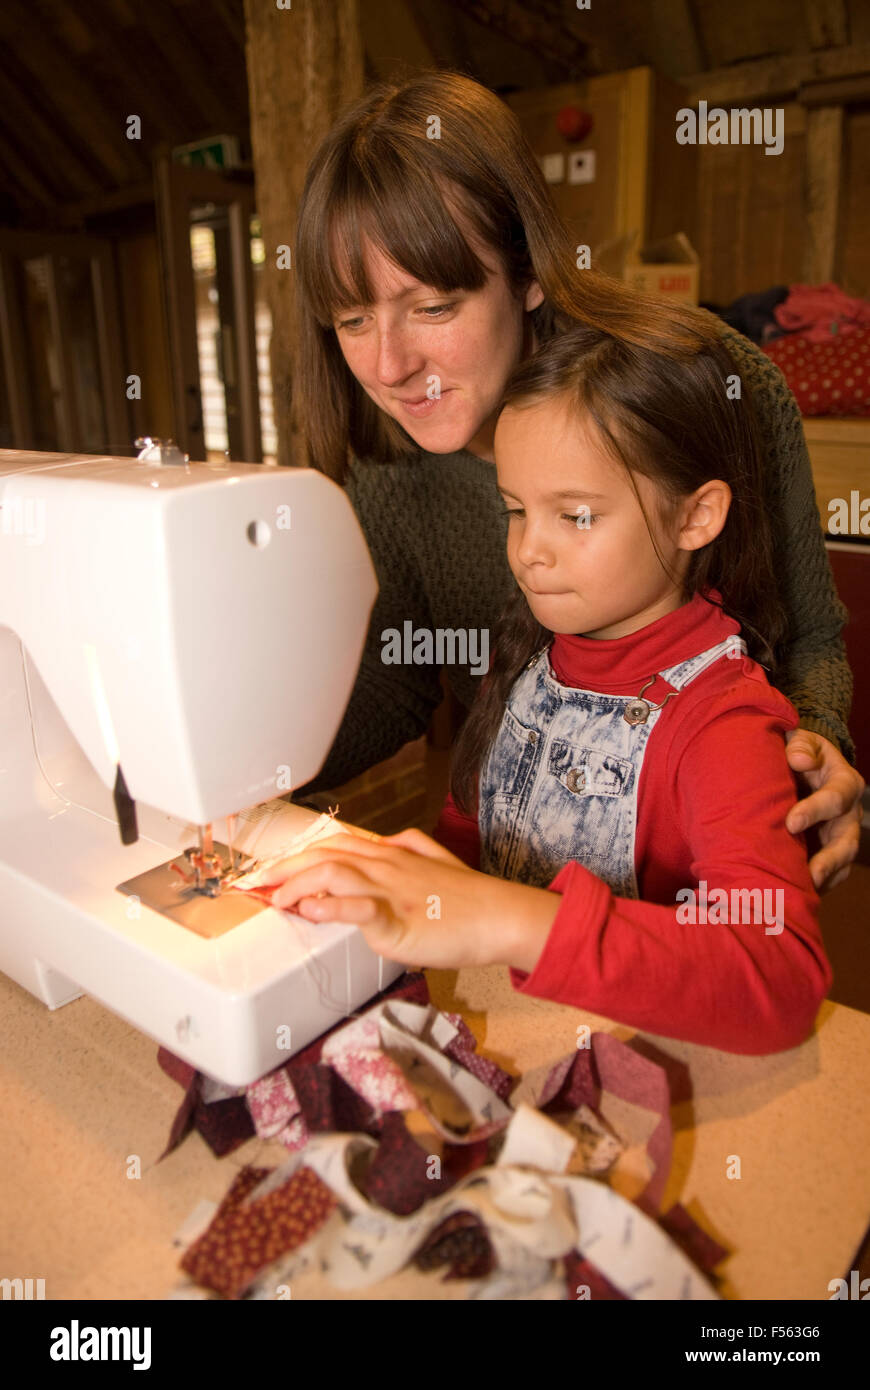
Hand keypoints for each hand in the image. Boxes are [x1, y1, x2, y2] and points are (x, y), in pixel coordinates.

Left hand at [247, 827, 559, 972]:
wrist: (500, 916)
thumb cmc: (469, 898)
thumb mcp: (436, 860)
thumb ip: (409, 848)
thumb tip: (387, 841)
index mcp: (391, 854)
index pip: (332, 845)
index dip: (296, 856)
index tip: (269, 871)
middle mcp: (385, 865)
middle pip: (323, 853)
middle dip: (282, 868)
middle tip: (255, 884)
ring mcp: (391, 890)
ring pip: (333, 871)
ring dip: (297, 884)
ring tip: (276, 900)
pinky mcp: (398, 920)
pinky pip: (359, 908)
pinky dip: (331, 908)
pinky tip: (313, 912)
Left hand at [785, 730, 864, 891]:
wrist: (800, 766)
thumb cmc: (798, 752)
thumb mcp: (801, 740)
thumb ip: (800, 746)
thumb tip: (799, 760)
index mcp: (844, 782)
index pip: (836, 797)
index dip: (816, 810)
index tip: (791, 822)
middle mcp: (848, 813)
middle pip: (847, 840)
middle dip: (829, 858)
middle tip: (809, 873)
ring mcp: (841, 836)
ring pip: (841, 863)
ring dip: (825, 879)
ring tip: (805, 893)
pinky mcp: (828, 852)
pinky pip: (830, 875)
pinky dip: (817, 886)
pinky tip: (798, 896)